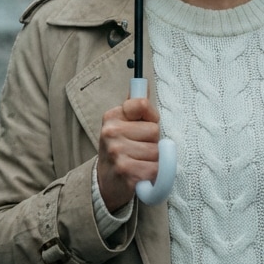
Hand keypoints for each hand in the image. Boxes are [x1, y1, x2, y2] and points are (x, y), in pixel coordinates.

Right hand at [96, 95, 159, 212]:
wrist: (106, 182)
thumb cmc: (121, 150)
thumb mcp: (123, 124)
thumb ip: (135, 105)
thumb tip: (144, 81)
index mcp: (112, 116)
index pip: (142, 104)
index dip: (151, 118)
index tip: (143, 127)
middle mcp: (111, 132)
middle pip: (154, 131)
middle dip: (153, 142)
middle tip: (139, 150)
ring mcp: (117, 152)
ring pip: (156, 151)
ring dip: (154, 160)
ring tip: (140, 162)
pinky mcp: (126, 172)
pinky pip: (156, 169)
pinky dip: (154, 175)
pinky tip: (141, 174)